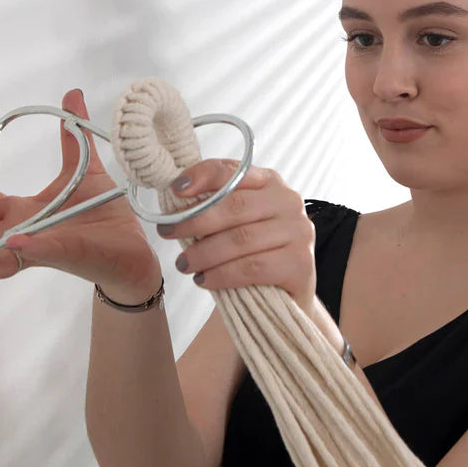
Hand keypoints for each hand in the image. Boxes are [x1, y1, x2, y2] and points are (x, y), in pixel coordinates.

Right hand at [0, 89, 159, 288]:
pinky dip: (20, 248)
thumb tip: (71, 94)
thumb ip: (74, 135)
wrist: (134, 246)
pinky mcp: (62, 254)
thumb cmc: (104, 212)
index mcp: (21, 212)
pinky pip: (33, 255)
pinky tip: (13, 238)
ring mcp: (36, 248)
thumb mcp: (84, 167)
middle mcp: (19, 234)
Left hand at [157, 159, 316, 316]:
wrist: (286, 295)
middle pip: (234, 206)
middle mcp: (288, 201)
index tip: (175, 190)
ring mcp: (298, 232)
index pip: (234, 171)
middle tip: (167, 233)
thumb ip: (216, 206)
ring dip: (204, 253)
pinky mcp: (300, 264)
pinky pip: (252, 268)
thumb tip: (175, 202)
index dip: (202, 177)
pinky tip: (204, 280)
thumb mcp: (236, 222)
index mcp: (270, 182)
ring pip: (240, 239)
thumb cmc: (254, 251)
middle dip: (194, 220)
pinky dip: (222, 275)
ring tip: (183, 264)